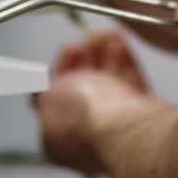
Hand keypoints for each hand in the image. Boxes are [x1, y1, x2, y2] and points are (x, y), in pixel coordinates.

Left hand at [37, 31, 158, 177]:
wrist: (125, 127)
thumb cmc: (81, 118)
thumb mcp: (46, 98)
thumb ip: (40, 91)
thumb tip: (35, 89)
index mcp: (59, 142)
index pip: (57, 103)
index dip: (58, 74)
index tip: (64, 53)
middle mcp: (88, 138)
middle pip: (84, 91)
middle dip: (82, 61)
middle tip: (83, 43)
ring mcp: (116, 127)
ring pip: (108, 85)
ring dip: (103, 55)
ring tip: (101, 35)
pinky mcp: (142, 114)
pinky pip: (130, 83)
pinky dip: (123, 59)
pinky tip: (118, 39)